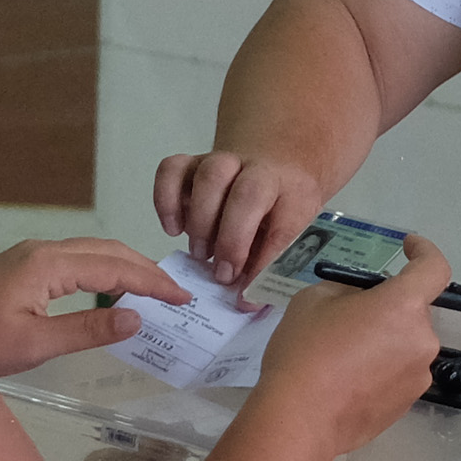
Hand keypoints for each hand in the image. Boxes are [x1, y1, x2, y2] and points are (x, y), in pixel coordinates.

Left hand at [0, 238, 183, 377]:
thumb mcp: (35, 344)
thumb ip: (88, 331)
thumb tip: (137, 319)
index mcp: (48, 264)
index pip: (114, 267)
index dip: (151, 282)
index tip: (182, 297)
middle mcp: (42, 250)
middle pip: (107, 251)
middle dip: (145, 268)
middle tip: (178, 292)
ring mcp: (31, 255)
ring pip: (92, 253)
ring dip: (126, 267)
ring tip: (155, 289)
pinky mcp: (23, 267)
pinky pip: (76, 261)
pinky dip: (104, 271)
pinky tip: (113, 289)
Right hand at [153, 149, 332, 292]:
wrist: (273, 165)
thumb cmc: (279, 209)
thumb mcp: (289, 235)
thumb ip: (268, 263)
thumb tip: (245, 299)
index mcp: (294, 192)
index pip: (284, 227)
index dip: (263, 265)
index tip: (246, 295)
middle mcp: (259, 169)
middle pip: (246, 193)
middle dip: (232, 240)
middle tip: (222, 274)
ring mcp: (223, 161)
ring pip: (209, 176)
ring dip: (200, 222)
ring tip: (200, 255)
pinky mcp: (193, 162)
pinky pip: (172, 170)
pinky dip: (166, 200)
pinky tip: (174, 229)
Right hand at [240, 235, 452, 460]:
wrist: (298, 419)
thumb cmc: (304, 352)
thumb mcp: (314, 300)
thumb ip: (347, 292)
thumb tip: (361, 302)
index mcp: (404, 306)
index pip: (434, 268)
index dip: (424, 252)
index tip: (408, 248)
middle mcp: (422, 341)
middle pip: (413, 312)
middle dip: (388, 308)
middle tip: (350, 318)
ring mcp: (417, 377)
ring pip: (406, 345)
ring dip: (385, 342)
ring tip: (344, 356)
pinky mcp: (407, 405)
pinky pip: (398, 375)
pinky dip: (380, 371)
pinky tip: (348, 382)